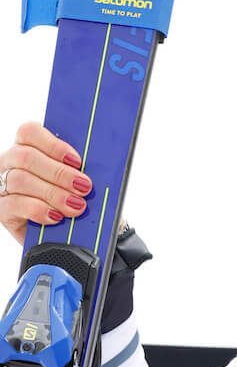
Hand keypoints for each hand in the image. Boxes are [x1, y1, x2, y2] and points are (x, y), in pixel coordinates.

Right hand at [0, 122, 92, 246]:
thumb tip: (97, 164)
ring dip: (53, 193)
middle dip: (59, 172)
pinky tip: (55, 216)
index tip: (77, 161)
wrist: (61, 234)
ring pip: (20, 180)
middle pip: (26, 157)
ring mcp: (1, 185)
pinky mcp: (1, 209)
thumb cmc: (69, 200)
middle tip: (84, 187)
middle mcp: (9, 162)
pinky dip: (38, 209)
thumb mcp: (75, 181)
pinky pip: (15, 204)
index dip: (54, 145)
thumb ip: (78, 169)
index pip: (30, 132)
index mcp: (27, 147)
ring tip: (75, 206)